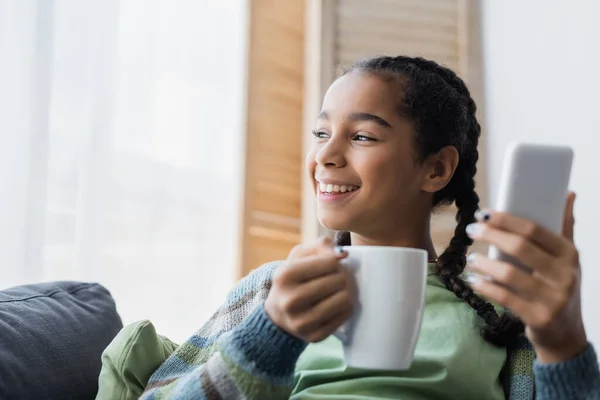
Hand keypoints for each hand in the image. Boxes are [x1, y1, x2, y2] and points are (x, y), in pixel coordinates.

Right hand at [264, 237, 354, 342]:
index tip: (332, 264)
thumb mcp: (299, 257)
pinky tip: (337, 303)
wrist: (278, 314)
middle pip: (338, 280)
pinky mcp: (314, 336)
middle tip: (339, 277)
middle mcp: (290, 300)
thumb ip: (321, 246)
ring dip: (348, 291)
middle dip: (343, 276)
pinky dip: (346, 307)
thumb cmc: (294, 279)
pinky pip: (345, 316)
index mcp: (284, 276)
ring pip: (344, 299)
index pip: (329, 262)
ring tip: (340, 289)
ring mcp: (302, 322)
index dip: (335, 261)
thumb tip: (342, 254)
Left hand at [465, 192, 586, 362]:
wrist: (565, 333)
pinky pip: (505, 298)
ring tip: (471, 258)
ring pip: (510, 274)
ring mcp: (553, 298)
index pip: (534, 229)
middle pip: (520, 247)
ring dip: (484, 263)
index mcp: (570, 254)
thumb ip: (565, 227)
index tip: (482, 213)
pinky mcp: (538, 317)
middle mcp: (565, 275)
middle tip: (471, 229)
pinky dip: (485, 287)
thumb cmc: (558, 288)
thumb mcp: (566, 260)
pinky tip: (473, 280)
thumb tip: (568, 193)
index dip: (505, 219)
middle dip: (491, 235)